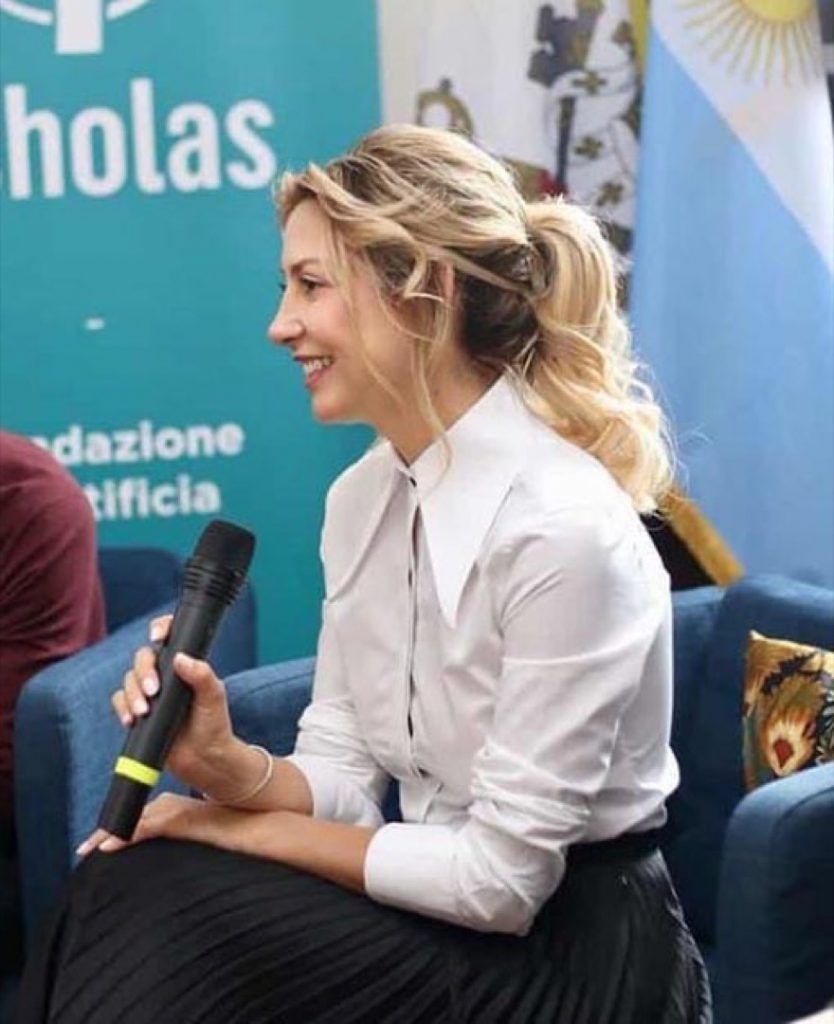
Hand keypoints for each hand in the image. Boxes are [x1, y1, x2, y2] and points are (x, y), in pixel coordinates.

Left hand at [77, 793, 242, 856]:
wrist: (256, 830)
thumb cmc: (231, 837)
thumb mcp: (200, 838)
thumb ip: (181, 841)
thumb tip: (165, 861)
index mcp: (173, 808)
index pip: (137, 818)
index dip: (115, 830)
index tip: (97, 843)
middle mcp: (171, 804)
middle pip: (130, 818)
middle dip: (106, 832)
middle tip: (84, 848)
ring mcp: (176, 810)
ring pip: (134, 822)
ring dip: (110, 835)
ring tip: (89, 849)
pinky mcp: (182, 820)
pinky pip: (149, 828)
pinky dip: (128, 836)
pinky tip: (111, 846)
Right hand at [112, 615, 253, 796]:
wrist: (206, 760)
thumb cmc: (215, 726)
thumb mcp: (214, 699)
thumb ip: (202, 676)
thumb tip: (181, 658)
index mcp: (186, 665)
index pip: (171, 638)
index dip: (161, 629)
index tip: (157, 636)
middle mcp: (167, 675)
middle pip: (143, 658)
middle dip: (144, 671)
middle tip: (154, 691)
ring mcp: (151, 694)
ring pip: (129, 679)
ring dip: (131, 693)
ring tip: (143, 712)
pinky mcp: (140, 712)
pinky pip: (120, 701)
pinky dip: (122, 707)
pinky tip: (131, 720)